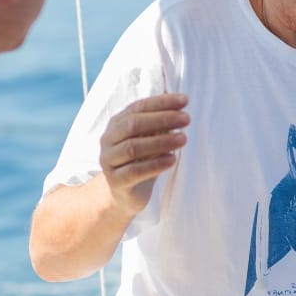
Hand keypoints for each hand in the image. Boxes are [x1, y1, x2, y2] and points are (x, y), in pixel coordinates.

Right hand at [98, 93, 188, 215]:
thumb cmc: (140, 161)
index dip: (161, 102)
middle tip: (186, 119)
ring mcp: (109, 161)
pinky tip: (172, 159)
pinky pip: (135, 171)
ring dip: (161, 142)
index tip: (184, 101)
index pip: (138, 107)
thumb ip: (159, 124)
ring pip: (133, 147)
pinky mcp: (116, 181)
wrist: (125, 194)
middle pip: (133, 124)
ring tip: (183, 139)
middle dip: (162, 119)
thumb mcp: (150, 140)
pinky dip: (155, 164)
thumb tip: (179, 104)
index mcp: (116, 124)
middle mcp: (109, 140)